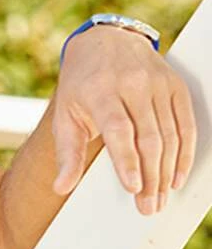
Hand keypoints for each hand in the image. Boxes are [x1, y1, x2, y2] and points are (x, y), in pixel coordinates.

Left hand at [52, 24, 196, 213]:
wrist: (105, 42)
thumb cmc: (81, 86)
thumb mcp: (65, 115)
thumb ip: (67, 153)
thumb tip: (60, 187)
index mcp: (100, 91)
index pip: (119, 130)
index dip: (127, 160)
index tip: (132, 187)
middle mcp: (132, 84)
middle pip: (148, 138)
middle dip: (150, 176)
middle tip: (148, 206)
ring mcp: (158, 83)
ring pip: (170, 134)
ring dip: (168, 171)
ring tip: (160, 197)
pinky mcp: (176, 85)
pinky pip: (186, 123)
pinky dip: (185, 152)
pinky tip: (177, 175)